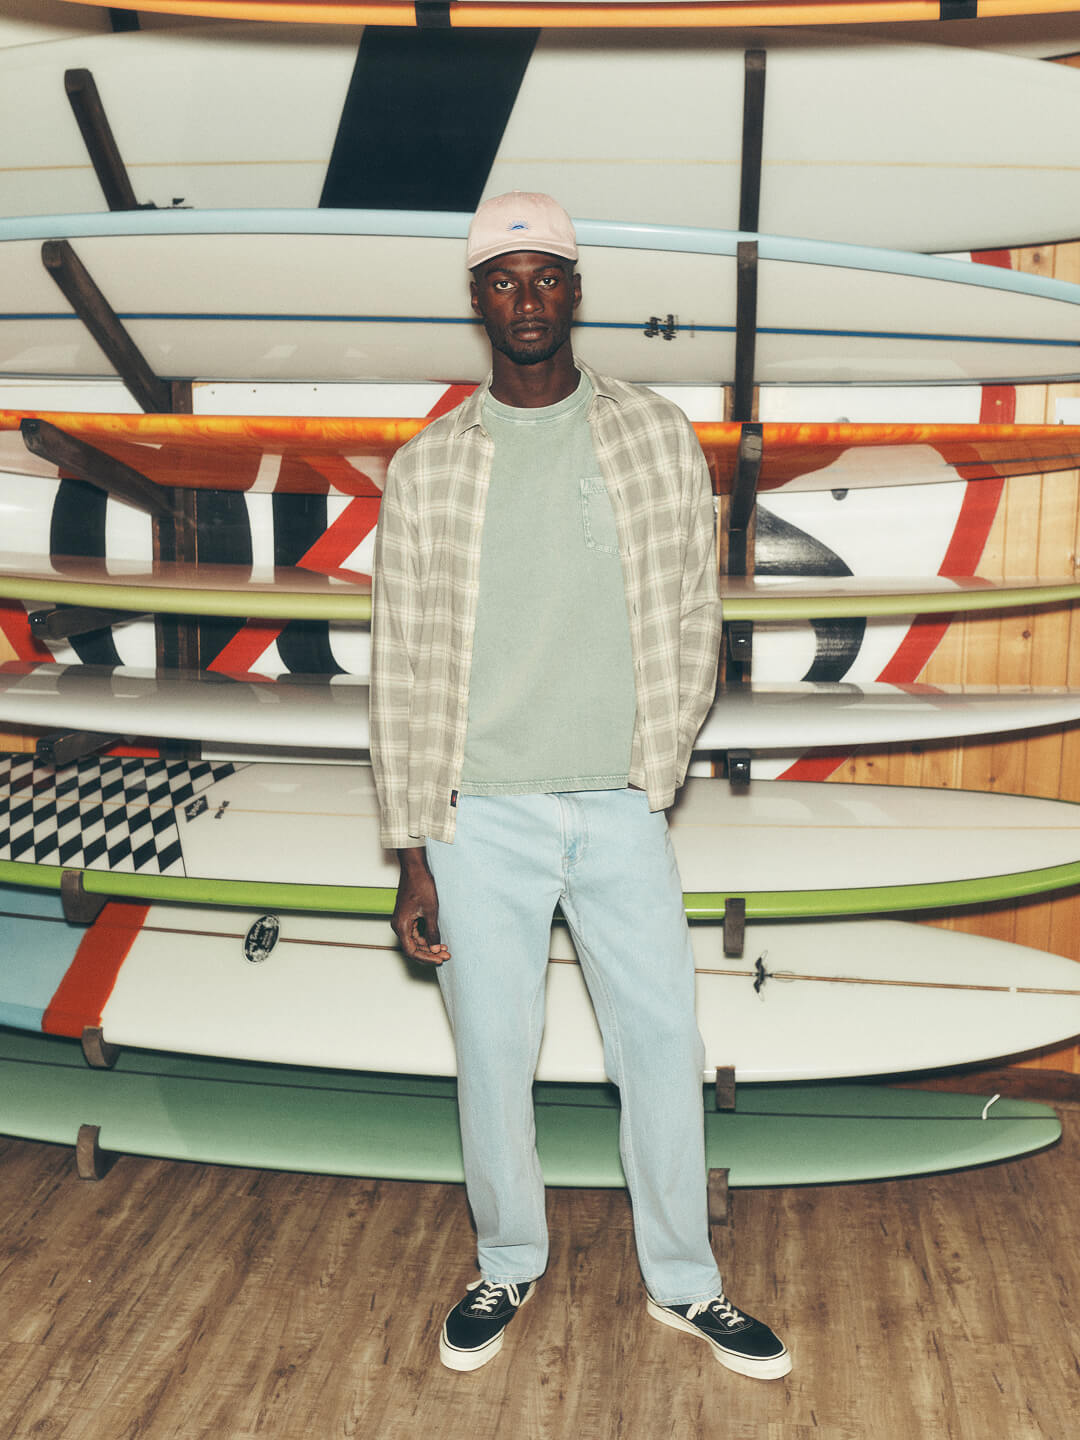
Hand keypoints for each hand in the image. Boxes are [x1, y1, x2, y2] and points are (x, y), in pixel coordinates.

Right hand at [393, 848, 450, 965]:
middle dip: (430, 953)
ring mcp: (403, 920)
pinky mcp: (408, 915)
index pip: (411, 951)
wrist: (415, 868)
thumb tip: (435, 949)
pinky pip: (416, 931)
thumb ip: (432, 932)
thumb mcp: (431, 911)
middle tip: (446, 955)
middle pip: (413, 947)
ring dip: (430, 945)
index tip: (439, 960)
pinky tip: (439, 938)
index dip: (426, 958)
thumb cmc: (420, 885)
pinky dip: (427, 936)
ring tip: (445, 948)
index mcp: (401, 926)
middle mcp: (399, 925)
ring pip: (415, 940)